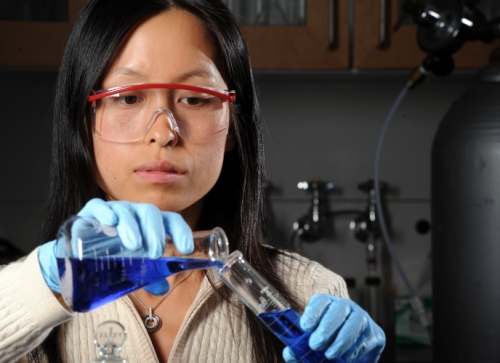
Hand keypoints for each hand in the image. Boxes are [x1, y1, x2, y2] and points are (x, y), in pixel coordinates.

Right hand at [38, 198, 193, 294]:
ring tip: (135, 245)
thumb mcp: (133, 271)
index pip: (170, 220)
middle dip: (155, 232)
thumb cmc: (112, 260)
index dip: (180, 231)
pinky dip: (105, 212)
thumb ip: (148, 277)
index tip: (186, 249)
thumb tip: (164, 289)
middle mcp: (133, 214)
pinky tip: (110, 222)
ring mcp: (112, 211)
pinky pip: (98, 207)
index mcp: (149, 224)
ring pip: (126, 210)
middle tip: (156, 253)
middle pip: (149, 212)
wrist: (78, 260)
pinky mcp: (89, 213)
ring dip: (132, 226)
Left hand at [283, 294, 384, 362]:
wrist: (351, 357)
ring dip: (341, 340)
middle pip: (338, 309)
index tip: (304, 327)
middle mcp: (345, 307)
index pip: (320, 301)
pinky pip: (366, 340)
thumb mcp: (310, 348)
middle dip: (326, 327)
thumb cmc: (326, 347)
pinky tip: (345, 358)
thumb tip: (290, 353)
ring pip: (355, 322)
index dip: (312, 312)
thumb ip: (299, 350)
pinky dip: (354, 351)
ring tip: (329, 354)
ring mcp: (362, 318)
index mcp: (327, 305)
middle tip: (315, 344)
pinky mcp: (376, 334)